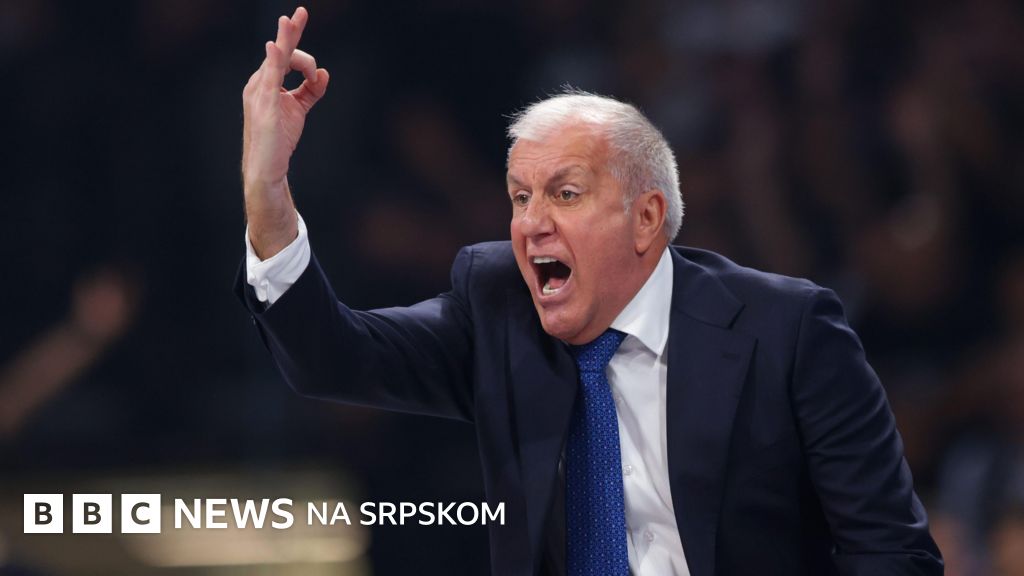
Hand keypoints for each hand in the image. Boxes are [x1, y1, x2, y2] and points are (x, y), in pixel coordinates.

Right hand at [242, 6, 328, 257]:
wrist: (267, 168)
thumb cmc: (279, 139)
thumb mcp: (299, 109)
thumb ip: (311, 90)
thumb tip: (325, 73)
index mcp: (267, 81)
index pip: (284, 54)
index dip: (294, 35)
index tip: (303, 13)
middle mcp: (260, 82)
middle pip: (280, 51)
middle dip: (291, 31)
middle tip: (301, 12)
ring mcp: (259, 92)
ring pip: (277, 59)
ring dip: (287, 41)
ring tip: (293, 24)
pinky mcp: (264, 105)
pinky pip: (270, 78)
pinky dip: (273, 61)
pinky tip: (275, 48)